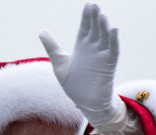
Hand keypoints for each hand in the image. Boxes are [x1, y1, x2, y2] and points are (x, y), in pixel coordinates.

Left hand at [39, 3, 123, 126]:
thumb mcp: (59, 63)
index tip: (87, 5)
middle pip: (95, 29)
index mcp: (82, 47)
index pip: (85, 27)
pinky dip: (114, 40)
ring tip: (102, 15)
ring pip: (104, 37)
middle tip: (94, 6)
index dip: (86, 17)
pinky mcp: (108, 65)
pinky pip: (113, 50)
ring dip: (104, 27)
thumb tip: (41, 31)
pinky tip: (113, 30)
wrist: (84, 103)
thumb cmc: (73, 85)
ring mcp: (102, 56)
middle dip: (95, 18)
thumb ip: (52, 47)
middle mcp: (93, 49)